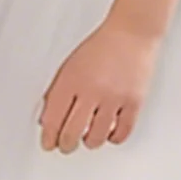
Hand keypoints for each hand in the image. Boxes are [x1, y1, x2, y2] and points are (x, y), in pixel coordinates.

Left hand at [38, 18, 159, 152]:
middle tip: (66, 146)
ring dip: (88, 142)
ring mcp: (113, 98)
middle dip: (65, 145)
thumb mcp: (68, 66)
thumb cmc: (100, 47)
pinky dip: (112, 138)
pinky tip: (109, 133)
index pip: (52, 119)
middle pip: (71, 133)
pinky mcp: (133, 102)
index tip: (48, 143)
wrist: (131, 33)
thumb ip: (56, 92)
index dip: (48, 137)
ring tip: (87, 137)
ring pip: (96, 138)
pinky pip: (121, 133)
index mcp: (71, 81)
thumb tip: (47, 118)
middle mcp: (91, 91)